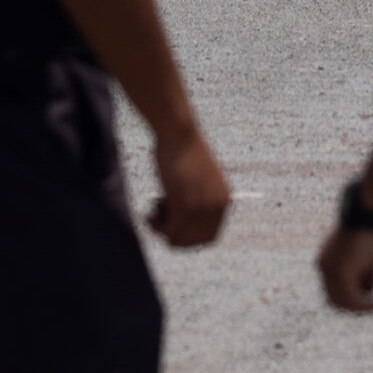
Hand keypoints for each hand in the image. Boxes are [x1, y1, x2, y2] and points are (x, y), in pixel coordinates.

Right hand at [145, 126, 229, 247]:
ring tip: (152, 212)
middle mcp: (218, 206)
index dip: (188, 237)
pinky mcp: (186, 205)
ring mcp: (203, 207)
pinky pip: (171, 231)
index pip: (209, 236)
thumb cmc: (181, 150)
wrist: (178, 131)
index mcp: (224, 200)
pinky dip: (157, 227)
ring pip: (181, 239)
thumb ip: (194, 201)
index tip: (171, 227)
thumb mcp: (195, 179)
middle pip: (195, 241)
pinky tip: (148, 214)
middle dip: (173, 235)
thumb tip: (179, 228)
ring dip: (163, 231)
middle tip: (157, 218)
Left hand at [317, 223, 372, 312]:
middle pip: (335, 298)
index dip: (352, 296)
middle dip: (355, 305)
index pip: (333, 287)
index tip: (371, 296)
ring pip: (343, 302)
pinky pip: (353, 300)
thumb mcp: (366, 254)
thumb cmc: (371, 227)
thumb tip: (369, 290)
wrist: (371, 209)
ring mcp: (330, 270)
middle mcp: (323, 266)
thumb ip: (363, 271)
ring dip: (363, 308)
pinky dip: (367, 306)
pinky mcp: (341, 274)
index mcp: (326, 258)